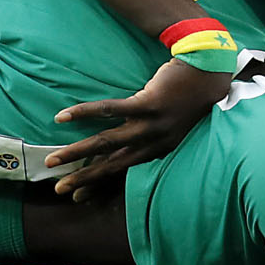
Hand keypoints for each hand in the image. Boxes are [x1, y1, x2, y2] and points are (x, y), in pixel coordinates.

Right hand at [46, 59, 231, 198]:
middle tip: (59, 188)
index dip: (100, 182)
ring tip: (54, 160)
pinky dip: (85, 113)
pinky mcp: (148, 104)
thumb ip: (155, 133)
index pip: (123, 169)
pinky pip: (110, 110)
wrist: (210, 69)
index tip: (79, 195)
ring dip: (78, 152)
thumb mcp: (177, 122)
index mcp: (160, 148)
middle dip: (84, 177)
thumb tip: (130, 137)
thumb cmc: (193, 92)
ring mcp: (151, 125)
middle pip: (113, 164)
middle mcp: (155, 142)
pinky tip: (64, 117)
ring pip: (107, 142)